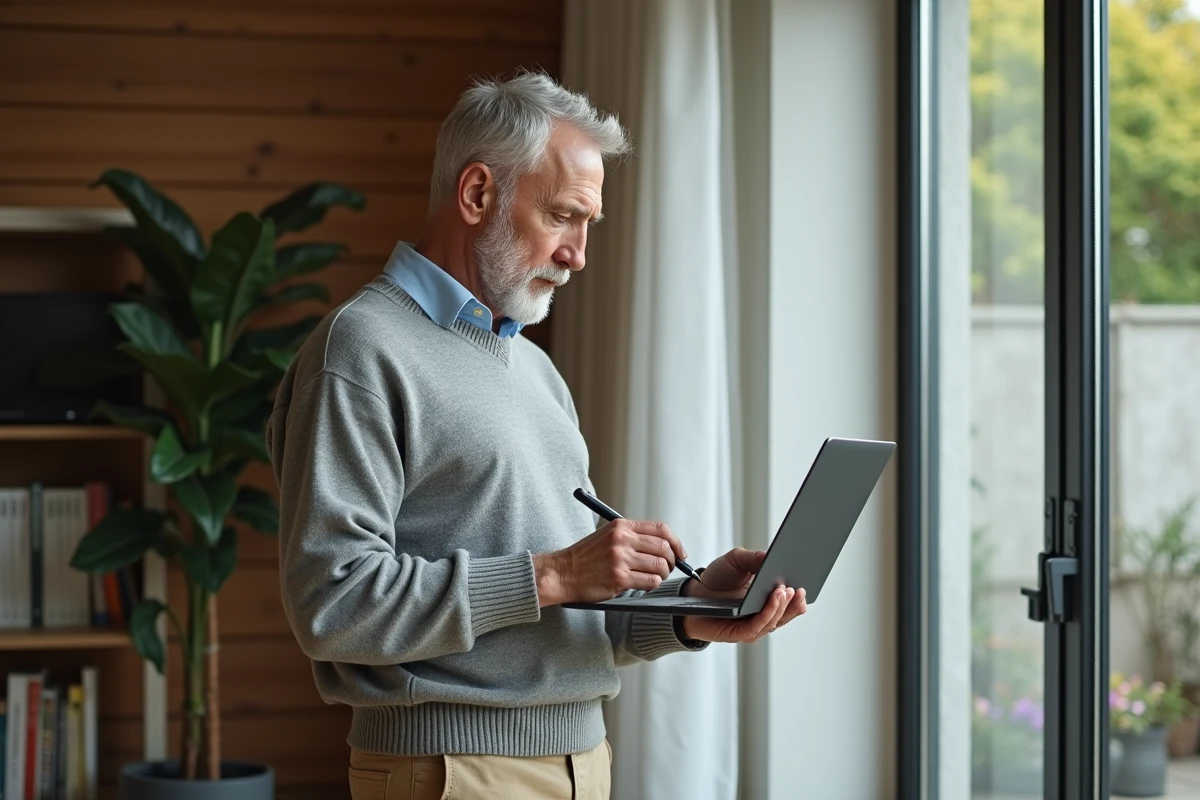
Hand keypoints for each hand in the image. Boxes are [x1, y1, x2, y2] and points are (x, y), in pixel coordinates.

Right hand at [533, 519, 686, 606]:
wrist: (562, 573)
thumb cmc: (585, 557)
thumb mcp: (608, 536)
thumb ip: (633, 537)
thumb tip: (665, 546)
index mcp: (621, 526)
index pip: (661, 529)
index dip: (676, 542)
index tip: (680, 553)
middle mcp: (622, 540)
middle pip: (664, 547)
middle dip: (672, 561)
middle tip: (668, 568)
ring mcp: (620, 560)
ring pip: (660, 566)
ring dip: (663, 574)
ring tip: (654, 578)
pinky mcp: (619, 579)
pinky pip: (650, 582)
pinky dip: (653, 585)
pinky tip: (644, 585)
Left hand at [680, 547, 807, 642]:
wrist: (691, 592)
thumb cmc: (717, 578)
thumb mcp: (736, 560)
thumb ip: (754, 558)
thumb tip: (772, 556)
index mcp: (767, 600)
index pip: (790, 601)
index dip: (800, 595)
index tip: (809, 581)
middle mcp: (763, 615)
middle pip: (786, 613)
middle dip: (795, 602)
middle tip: (799, 587)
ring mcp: (752, 626)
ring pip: (774, 621)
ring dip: (782, 607)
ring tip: (786, 590)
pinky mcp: (738, 634)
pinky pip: (757, 627)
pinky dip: (768, 614)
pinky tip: (773, 600)